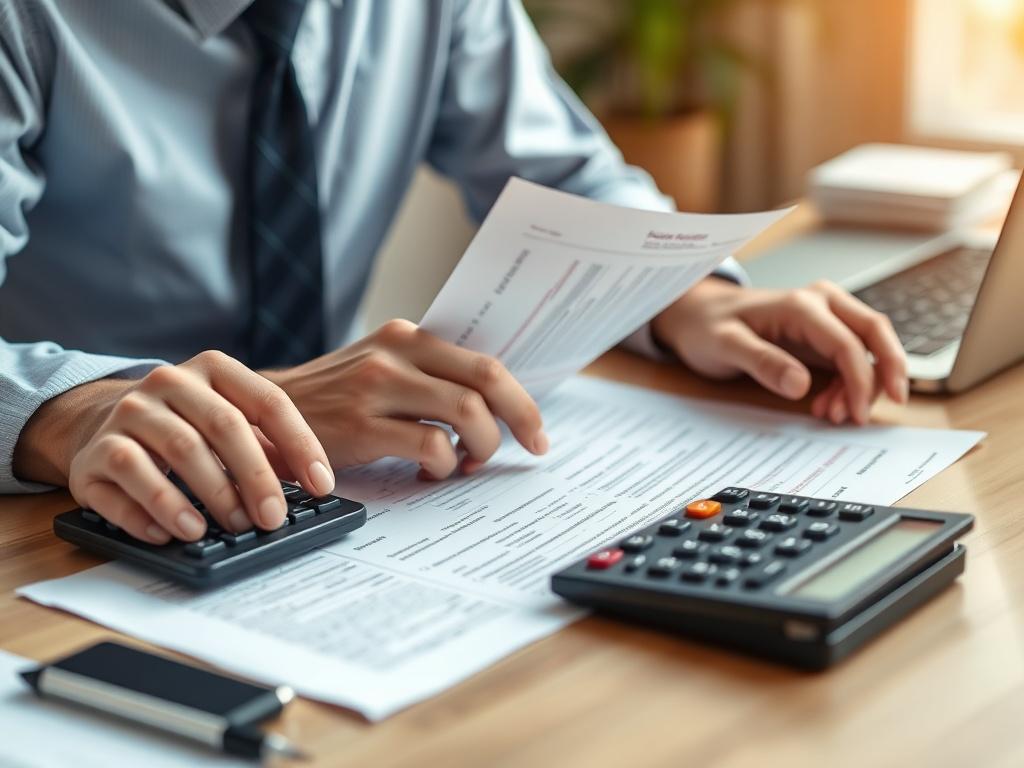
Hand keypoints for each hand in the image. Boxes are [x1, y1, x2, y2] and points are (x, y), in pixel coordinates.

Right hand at [14, 351, 333, 543]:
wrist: (98, 422)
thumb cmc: (184, 426)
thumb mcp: (228, 422)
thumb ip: (269, 445)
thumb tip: (314, 484)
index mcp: (213, 369)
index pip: (268, 402)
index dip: (300, 445)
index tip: (322, 486)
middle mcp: (170, 382)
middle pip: (225, 426)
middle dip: (255, 477)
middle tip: (272, 518)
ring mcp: (129, 412)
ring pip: (179, 449)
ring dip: (209, 494)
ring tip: (228, 528)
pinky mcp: (95, 450)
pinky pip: (126, 477)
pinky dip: (153, 509)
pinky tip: (173, 533)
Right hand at [265, 319, 547, 479]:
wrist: (264, 414)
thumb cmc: (333, 400)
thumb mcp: (380, 370)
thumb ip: (428, 377)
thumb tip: (494, 407)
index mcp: (406, 336)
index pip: (484, 362)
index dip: (520, 399)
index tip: (536, 430)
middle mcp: (396, 352)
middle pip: (486, 380)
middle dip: (520, 419)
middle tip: (531, 448)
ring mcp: (378, 386)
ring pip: (467, 412)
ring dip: (482, 447)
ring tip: (467, 463)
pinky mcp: (362, 424)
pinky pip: (431, 445)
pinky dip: (443, 465)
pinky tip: (429, 472)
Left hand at [651, 278, 908, 423]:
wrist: (699, 314)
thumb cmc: (709, 326)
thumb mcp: (724, 346)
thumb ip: (761, 362)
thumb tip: (800, 385)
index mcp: (800, 305)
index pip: (848, 342)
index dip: (861, 380)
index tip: (857, 414)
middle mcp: (822, 303)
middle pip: (876, 331)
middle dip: (890, 370)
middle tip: (894, 406)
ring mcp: (826, 316)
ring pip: (868, 346)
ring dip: (863, 384)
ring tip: (833, 415)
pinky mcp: (824, 333)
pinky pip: (853, 356)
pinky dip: (850, 383)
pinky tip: (828, 405)